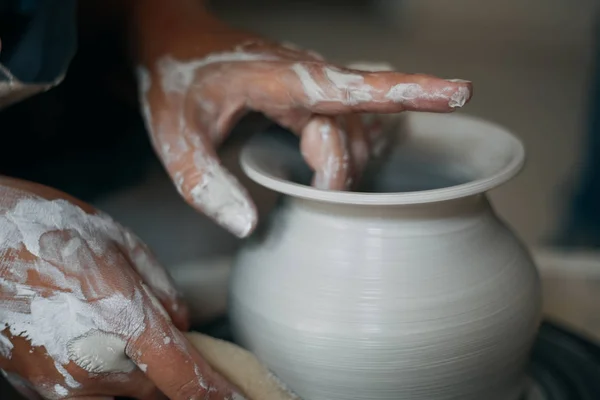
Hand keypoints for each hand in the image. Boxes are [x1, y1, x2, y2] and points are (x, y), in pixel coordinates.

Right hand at [0, 177, 243, 399]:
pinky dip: (107, 379)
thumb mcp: (119, 243)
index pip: (186, 377)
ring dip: (139, 378)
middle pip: (161, 391)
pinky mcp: (37, 390)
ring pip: (126, 397)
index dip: (219, 394)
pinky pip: (92, 396)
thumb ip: (161, 288)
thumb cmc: (46, 232)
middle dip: (174, 373)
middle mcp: (94, 364)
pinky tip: (92, 340)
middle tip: (164, 337)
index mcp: (123, 320)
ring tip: (119, 333)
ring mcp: (62, 385)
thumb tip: (182, 321)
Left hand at [131, 1, 472, 237]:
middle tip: (308, 196)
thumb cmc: (174, 81)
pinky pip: (350, 122)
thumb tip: (250, 225)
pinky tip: (328, 163)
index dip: (409, 89)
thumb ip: (205, 184)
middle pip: (355, 130)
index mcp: (278, 77)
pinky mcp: (313, 91)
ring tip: (310, 181)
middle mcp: (306, 74)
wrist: (176, 43)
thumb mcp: (174, 137)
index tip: (460, 91)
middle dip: (340, 173)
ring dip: (344, 164)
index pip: (351, 86)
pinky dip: (348, 151)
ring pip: (358, 129)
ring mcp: (313, 81)